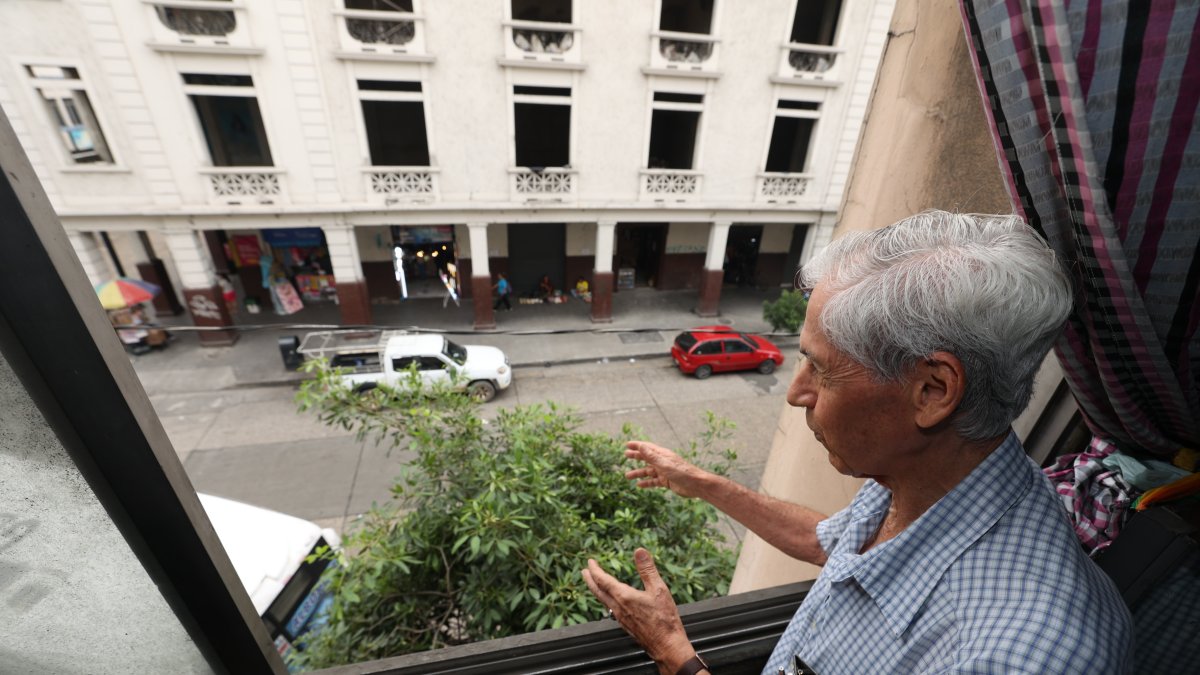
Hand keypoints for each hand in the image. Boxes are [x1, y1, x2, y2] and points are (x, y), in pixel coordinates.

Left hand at [582, 548, 694, 673]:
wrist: (666, 646)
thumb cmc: (665, 619)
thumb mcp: (659, 589)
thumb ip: (648, 569)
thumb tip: (639, 551)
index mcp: (624, 597)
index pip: (603, 580)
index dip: (595, 570)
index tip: (590, 561)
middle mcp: (618, 608)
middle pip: (598, 591)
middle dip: (590, 580)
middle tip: (584, 571)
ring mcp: (621, 618)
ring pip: (603, 601)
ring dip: (596, 590)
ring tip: (594, 584)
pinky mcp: (625, 625)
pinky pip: (610, 609)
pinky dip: (605, 599)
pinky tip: (611, 601)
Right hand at [624, 441, 704, 497]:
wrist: (696, 485)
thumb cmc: (682, 472)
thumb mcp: (664, 464)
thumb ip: (652, 456)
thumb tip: (641, 446)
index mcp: (663, 455)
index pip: (647, 448)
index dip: (637, 446)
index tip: (627, 444)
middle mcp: (663, 462)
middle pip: (647, 458)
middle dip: (636, 456)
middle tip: (625, 455)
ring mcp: (665, 472)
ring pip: (648, 471)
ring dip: (638, 473)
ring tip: (627, 476)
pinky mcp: (667, 481)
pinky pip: (654, 481)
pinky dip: (646, 483)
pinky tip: (639, 485)